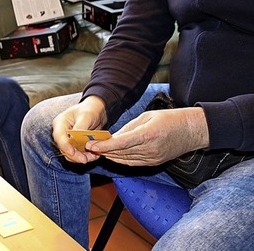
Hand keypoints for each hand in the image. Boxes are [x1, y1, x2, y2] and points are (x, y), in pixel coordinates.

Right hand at [52, 95, 107, 163]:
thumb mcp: (86, 115)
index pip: (59, 137)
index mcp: (60, 123)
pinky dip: (85, 156)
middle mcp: (61, 132)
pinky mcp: (75, 144)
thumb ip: (80, 127)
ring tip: (93, 157)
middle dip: (74, 155)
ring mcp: (68, 139)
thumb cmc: (90, 110)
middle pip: (63, 148)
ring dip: (80, 157)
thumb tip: (75, 138)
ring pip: (70, 153)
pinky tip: (94, 155)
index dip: (65, 146)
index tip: (73, 153)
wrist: (96, 110)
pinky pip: (77, 153)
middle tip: (85, 160)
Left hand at [87, 107, 209, 165]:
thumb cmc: (170, 119)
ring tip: (97, 151)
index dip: (104, 146)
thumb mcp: (147, 117)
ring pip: (125, 160)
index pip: (120, 143)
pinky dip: (121, 159)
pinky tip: (111, 155)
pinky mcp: (154, 162)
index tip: (91, 145)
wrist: (192, 131)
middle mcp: (150, 149)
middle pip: (120, 153)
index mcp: (147, 135)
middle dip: (103, 151)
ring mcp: (152, 158)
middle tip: (88, 147)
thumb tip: (113, 137)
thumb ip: (129, 128)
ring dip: (110, 156)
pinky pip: (133, 163)